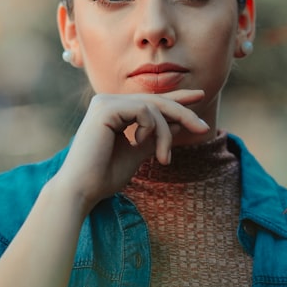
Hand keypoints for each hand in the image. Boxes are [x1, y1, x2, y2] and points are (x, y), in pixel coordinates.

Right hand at [52, 90, 209, 211]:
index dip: (176, 98)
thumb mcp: (138, 152)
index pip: (150, 101)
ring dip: (166, 133)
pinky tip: (138, 144)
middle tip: (203, 128)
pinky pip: (144, 111)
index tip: (200, 96)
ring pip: (153, 106)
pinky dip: (152, 129)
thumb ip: (155, 136)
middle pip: (156, 101)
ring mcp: (105, 102)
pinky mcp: (106, 108)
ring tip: (164, 158)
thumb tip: (179, 123)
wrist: (83, 190)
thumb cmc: (105, 176)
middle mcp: (107, 102)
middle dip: (183, 114)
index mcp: (113, 111)